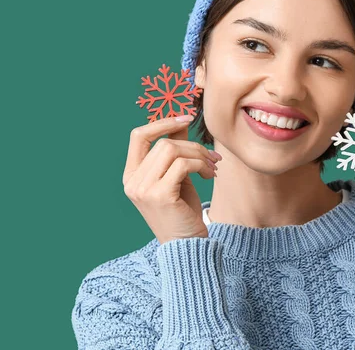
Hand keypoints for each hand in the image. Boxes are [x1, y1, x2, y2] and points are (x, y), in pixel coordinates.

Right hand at [122, 116, 221, 244]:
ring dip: (199, 155)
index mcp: (132, 175)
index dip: (162, 122)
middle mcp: (132, 182)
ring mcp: (143, 189)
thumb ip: (175, 152)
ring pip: (172, 150)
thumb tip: (182, 121)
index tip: (186, 118)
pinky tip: (209, 175)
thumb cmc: (182, 211)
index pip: (138, 136)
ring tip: (211, 168)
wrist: (186, 246)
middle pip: (163, 143)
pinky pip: (182, 165)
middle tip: (212, 157)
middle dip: (193, 146)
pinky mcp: (160, 195)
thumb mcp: (177, 177)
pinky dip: (200, 165)